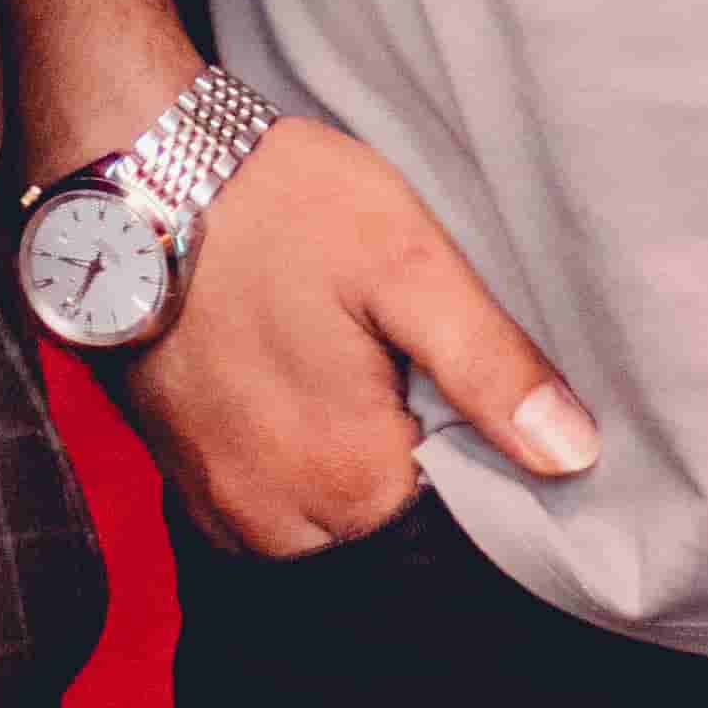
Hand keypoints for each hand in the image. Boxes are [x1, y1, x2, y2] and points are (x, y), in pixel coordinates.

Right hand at [124, 117, 600, 557]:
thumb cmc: (275, 206)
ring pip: (326, 528)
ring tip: (356, 375)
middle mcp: (275, 522)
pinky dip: (296, 465)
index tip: (469, 396)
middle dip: (414, 470)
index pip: (456, 528)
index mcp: (347, 483)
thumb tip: (572, 456)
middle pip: (388, 534)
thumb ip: (491, 366)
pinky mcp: (183, 480)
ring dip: (352, 470)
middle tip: (410, 373)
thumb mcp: (406, 262)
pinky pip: (268, 510)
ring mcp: (219, 507)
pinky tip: (306, 387)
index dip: (482, 467)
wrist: (135, 173)